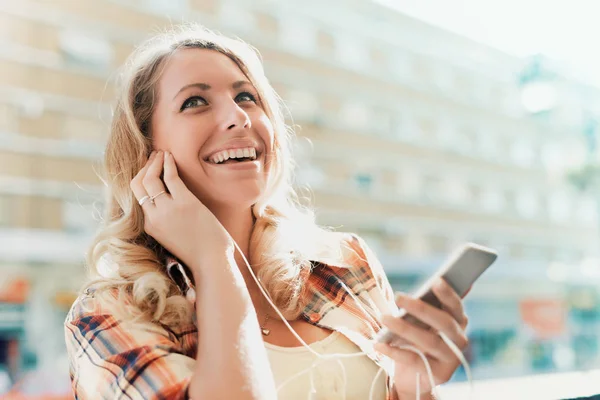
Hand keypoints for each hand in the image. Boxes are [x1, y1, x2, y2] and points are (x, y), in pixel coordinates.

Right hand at [130, 151, 233, 270]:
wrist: (212, 261)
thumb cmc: (199, 252)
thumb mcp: (173, 238)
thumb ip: (165, 222)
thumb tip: (168, 205)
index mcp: (150, 226)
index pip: (137, 197)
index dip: (141, 179)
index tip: (148, 168)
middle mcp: (154, 216)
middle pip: (138, 185)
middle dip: (144, 168)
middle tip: (153, 156)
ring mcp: (168, 209)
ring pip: (151, 178)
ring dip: (155, 162)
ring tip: (162, 153)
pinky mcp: (184, 202)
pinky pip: (170, 176)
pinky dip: (168, 163)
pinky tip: (170, 156)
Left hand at [373, 279, 468, 398]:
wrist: (415, 378)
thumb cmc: (417, 340)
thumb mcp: (422, 322)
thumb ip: (429, 305)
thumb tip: (437, 280)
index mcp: (458, 322)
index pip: (455, 306)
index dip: (448, 294)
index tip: (436, 280)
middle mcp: (460, 340)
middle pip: (443, 322)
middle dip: (420, 308)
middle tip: (397, 296)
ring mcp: (451, 359)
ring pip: (428, 341)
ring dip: (403, 328)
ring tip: (383, 318)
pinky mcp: (439, 375)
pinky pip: (415, 360)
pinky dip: (395, 352)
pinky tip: (379, 344)